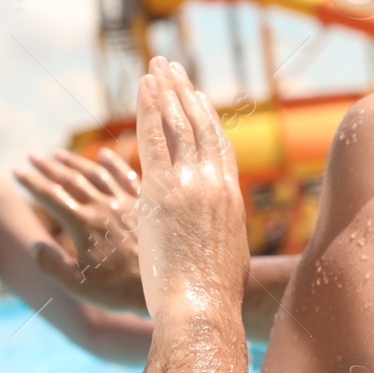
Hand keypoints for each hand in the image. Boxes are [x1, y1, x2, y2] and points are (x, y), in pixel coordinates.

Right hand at [14, 147, 147, 312]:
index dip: (31, 182)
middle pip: (70, 178)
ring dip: (74, 162)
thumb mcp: (77, 286)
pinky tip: (103, 155)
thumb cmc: (120, 291)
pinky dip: (113, 163)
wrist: (166, 287)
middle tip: (31, 156)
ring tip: (58, 154)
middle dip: (47, 166)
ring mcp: (126, 202)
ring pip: (95, 173)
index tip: (16, 171)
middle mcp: (103, 206)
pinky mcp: (145, 205)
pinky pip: (127, 177)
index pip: (50, 195)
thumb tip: (36, 245)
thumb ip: (51, 265)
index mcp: (83, 223)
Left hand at [134, 58, 248, 318]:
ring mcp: (191, 184)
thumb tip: (214, 233)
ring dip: (167, 91)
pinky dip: (150, 110)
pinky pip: (155, 140)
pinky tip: (144, 86)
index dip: (205, 116)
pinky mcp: (164, 190)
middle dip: (184, 93)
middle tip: (171, 67)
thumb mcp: (223, 255)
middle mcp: (214, 183)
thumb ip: (216, 232)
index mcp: (229, 197)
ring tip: (156, 65)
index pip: (217, 145)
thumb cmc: (212, 297)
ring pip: (178, 125)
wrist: (204, 307)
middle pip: (200, 125)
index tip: (195, 95)